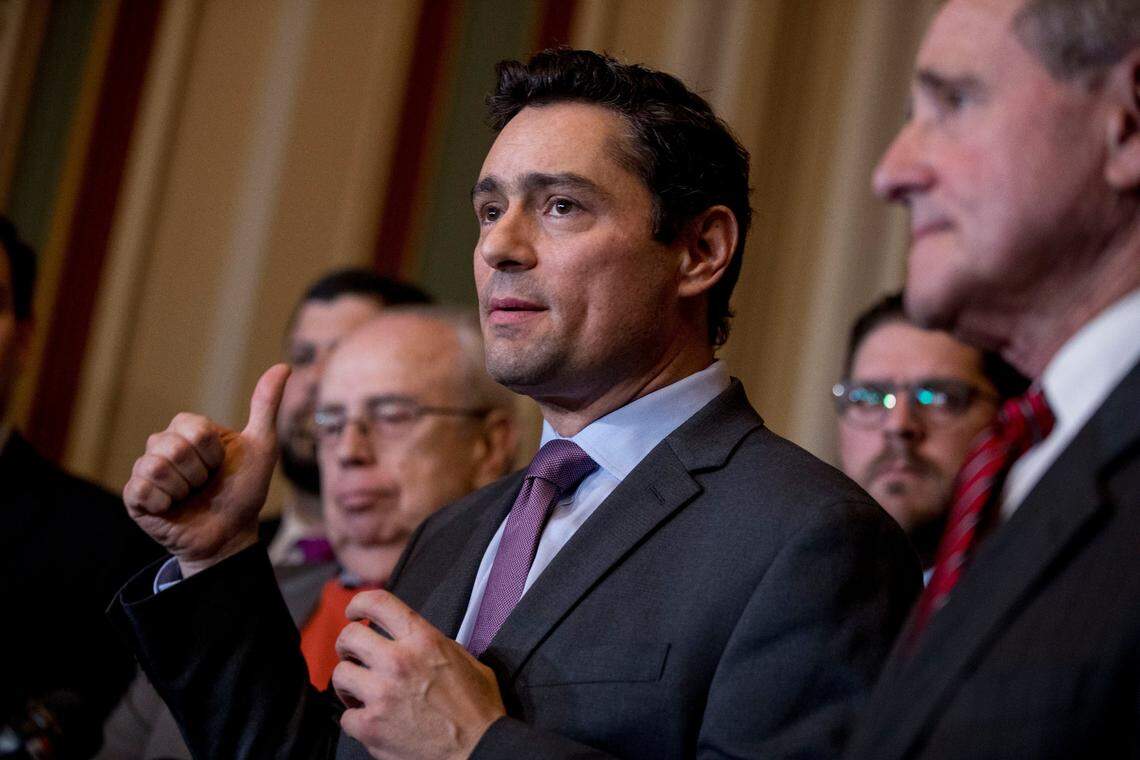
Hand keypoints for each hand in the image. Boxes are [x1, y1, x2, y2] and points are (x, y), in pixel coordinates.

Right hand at [122, 364, 290, 576]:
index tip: (220, 465)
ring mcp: (146, 470)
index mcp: (188, 430)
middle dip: (199, 472)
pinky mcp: (134, 496)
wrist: (229, 535)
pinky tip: (171, 508)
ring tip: (190, 496)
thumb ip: (265, 406)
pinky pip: (142, 489)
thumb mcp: (261, 447)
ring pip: (157, 468)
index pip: (192, 427)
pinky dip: (164, 502)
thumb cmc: (244, 491)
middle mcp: (163, 445)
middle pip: (174, 446)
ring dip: (184, 489)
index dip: (213, 452)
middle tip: (206, 484)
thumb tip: (283, 367)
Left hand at [333, 590, 505, 759]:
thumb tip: (415, 640)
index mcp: (423, 640)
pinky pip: (345, 716)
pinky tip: (373, 721)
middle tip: (354, 656)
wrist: (479, 749)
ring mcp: (381, 694)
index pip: (378, 602)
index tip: (354, 612)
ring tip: (361, 692)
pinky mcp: (370, 726)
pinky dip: (356, 720)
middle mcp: (398, 661)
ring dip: (349, 684)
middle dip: (347, 646)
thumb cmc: (478, 709)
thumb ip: (434, 644)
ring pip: (340, 674)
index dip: (359, 603)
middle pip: (349, 637)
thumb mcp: (465, 660)